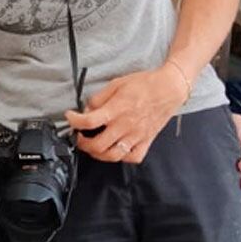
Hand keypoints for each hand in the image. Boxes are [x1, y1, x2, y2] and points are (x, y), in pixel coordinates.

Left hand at [65, 63, 188, 164]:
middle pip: (97, 145)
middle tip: (79, 137)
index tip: (71, 118)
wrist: (169, 88)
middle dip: (82, 143)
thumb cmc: (145, 84)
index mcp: (116, 109)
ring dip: (98, 154)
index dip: (74, 121)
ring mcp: (136, 136)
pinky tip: (117, 149)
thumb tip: (87, 109)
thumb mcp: (117, 83)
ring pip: (113, 156)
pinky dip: (122, 157)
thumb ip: (99, 98)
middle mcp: (125, 125)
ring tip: (94, 146)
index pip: (89, 122)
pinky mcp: (146, 141)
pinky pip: (133, 157)